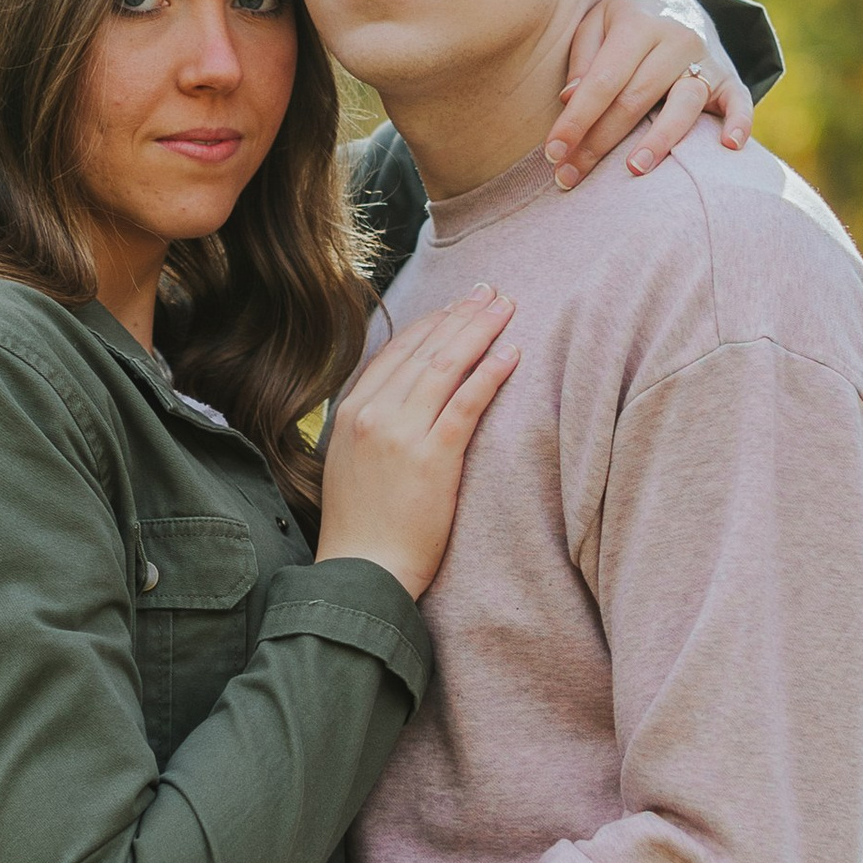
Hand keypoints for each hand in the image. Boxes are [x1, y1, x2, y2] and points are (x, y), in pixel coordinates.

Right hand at [316, 286, 518, 599]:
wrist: (362, 571)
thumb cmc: (362, 527)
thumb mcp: (350, 462)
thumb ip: (370, 426)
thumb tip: (400, 401)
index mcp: (350, 411)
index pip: (396, 351)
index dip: (431, 323)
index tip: (458, 305)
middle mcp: (372, 413)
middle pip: (425, 349)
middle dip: (461, 315)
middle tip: (491, 291)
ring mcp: (400, 433)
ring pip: (446, 367)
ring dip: (480, 331)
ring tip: (506, 308)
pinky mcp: (432, 457)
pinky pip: (466, 403)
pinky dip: (490, 374)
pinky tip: (512, 353)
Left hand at [547, 0, 750, 189]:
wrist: (679, 6)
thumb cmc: (624, 27)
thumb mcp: (596, 25)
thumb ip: (583, 58)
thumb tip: (570, 98)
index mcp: (637, 23)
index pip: (603, 79)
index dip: (577, 118)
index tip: (554, 152)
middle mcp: (675, 39)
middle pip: (636, 98)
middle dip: (601, 142)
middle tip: (571, 177)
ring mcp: (706, 60)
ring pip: (683, 105)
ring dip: (658, 141)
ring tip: (633, 170)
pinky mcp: (730, 79)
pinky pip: (739, 101)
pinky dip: (739, 122)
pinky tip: (729, 146)